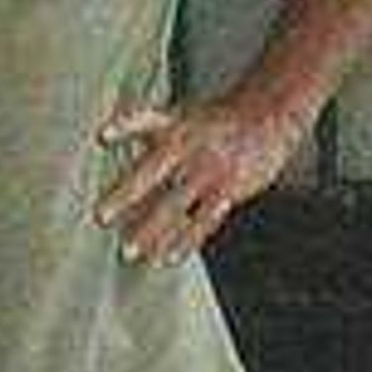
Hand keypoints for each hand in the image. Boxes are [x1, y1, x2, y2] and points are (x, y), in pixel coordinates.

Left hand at [96, 97, 297, 262]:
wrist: (270, 117)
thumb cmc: (218, 120)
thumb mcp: (183, 114)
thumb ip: (148, 130)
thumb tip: (108, 140)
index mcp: (176, 126)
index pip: (145, 121)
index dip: (125, 127)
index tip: (104, 136)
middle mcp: (190, 148)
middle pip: (153, 171)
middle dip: (126, 195)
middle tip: (101, 218)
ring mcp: (209, 171)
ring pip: (176, 204)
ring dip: (151, 230)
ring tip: (129, 252)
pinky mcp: (229, 192)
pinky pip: (204, 222)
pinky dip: (185, 241)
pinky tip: (168, 257)